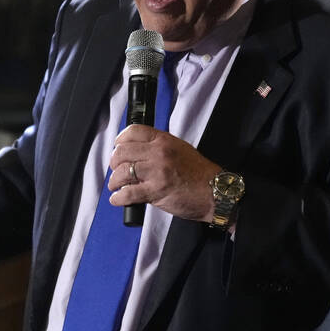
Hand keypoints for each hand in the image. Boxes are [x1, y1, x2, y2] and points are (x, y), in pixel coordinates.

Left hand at [105, 125, 219, 222]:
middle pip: (122, 152)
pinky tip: (118, 199)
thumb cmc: (199, 173)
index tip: (117, 148)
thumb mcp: (180, 149)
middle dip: (114, 163)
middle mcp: (159, 153)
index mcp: (164, 140)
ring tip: (116, 186)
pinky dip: (118, 198)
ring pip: (122, 172)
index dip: (120, 140)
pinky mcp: (156, 191)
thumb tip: (136, 152)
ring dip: (114, 181)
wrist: (215, 192)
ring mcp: (157, 172)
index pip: (133, 131)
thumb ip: (158, 147)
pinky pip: (128, 193)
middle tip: (116, 170)